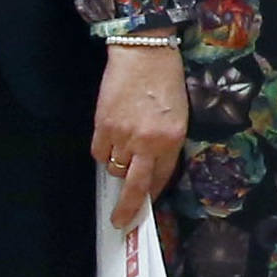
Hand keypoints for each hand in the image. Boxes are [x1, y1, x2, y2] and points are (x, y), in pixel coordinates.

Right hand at [94, 40, 184, 225]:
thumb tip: (151, 168)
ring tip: (122, 147)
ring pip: (114, 168)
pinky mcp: (103, 126)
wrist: (143, 53)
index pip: (161, 178)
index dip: (151, 194)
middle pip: (134, 187)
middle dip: (126, 209)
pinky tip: (109, 139)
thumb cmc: (166, 82)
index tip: (144, 206)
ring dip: (117, 166)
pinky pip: (98, 153)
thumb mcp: (178, 116)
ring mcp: (123, 135)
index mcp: (172, 140)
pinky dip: (103, 152)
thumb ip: (166, 144)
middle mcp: (148, 143)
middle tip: (120, 222)